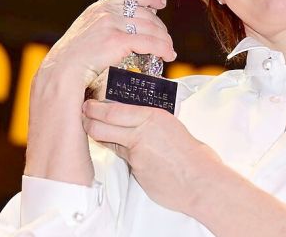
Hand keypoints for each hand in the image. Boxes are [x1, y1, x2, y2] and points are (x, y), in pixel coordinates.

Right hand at [35, 0, 176, 89]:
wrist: (59, 72)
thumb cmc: (73, 59)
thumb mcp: (89, 33)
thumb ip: (106, 27)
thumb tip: (126, 30)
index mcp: (100, 8)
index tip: (161, 3)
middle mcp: (106, 11)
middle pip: (146, 14)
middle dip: (161, 28)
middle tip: (166, 40)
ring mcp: (111, 24)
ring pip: (151, 28)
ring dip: (165, 40)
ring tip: (169, 51)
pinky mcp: (116, 40)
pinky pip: (149, 43)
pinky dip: (162, 49)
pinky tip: (167, 55)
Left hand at [81, 99, 224, 213]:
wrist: (200, 180)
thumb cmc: (193, 154)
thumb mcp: (172, 126)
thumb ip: (152, 122)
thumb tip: (139, 120)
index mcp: (153, 115)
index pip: (113, 109)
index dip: (96, 108)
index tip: (89, 105)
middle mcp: (142, 132)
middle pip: (101, 125)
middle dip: (88, 121)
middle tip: (84, 118)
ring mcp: (137, 153)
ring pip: (108, 142)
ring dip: (102, 137)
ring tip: (99, 132)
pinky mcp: (135, 170)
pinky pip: (122, 159)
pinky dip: (122, 156)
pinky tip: (128, 155)